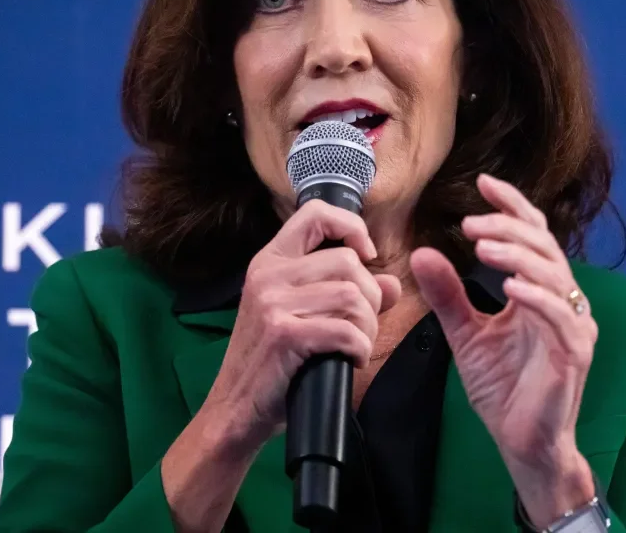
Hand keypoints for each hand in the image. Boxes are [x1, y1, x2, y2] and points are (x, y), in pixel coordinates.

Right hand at [205, 200, 400, 449]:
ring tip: (357, 346)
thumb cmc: (272, 365)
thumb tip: (392, 284)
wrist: (233, 411)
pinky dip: (360, 349)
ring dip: (368, 326)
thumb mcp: (303, 318)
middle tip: (361, 326)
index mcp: (270, 262)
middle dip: (370, 297)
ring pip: (352, 296)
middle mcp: (268, 274)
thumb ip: (348, 296)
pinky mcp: (283, 333)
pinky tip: (352, 360)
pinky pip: (346, 331)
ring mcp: (273, 302)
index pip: (315, 214)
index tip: (365, 255)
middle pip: (347, 262)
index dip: (350, 227)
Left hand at [412, 174, 597, 527]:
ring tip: (483, 247)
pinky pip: (560, 316)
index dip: (512, 206)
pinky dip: (536, 298)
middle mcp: (563, 301)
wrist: (522, 442)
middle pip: (543, 247)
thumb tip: (423, 253)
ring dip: (518, 257)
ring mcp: (574, 325)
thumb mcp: (466, 333)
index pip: (532, 235)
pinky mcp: (576, 352)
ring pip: (553, 275)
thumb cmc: (504, 389)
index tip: (484, 184)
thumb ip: (448, 294)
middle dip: (507, 228)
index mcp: (540, 291)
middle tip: (471, 224)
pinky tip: (510, 288)